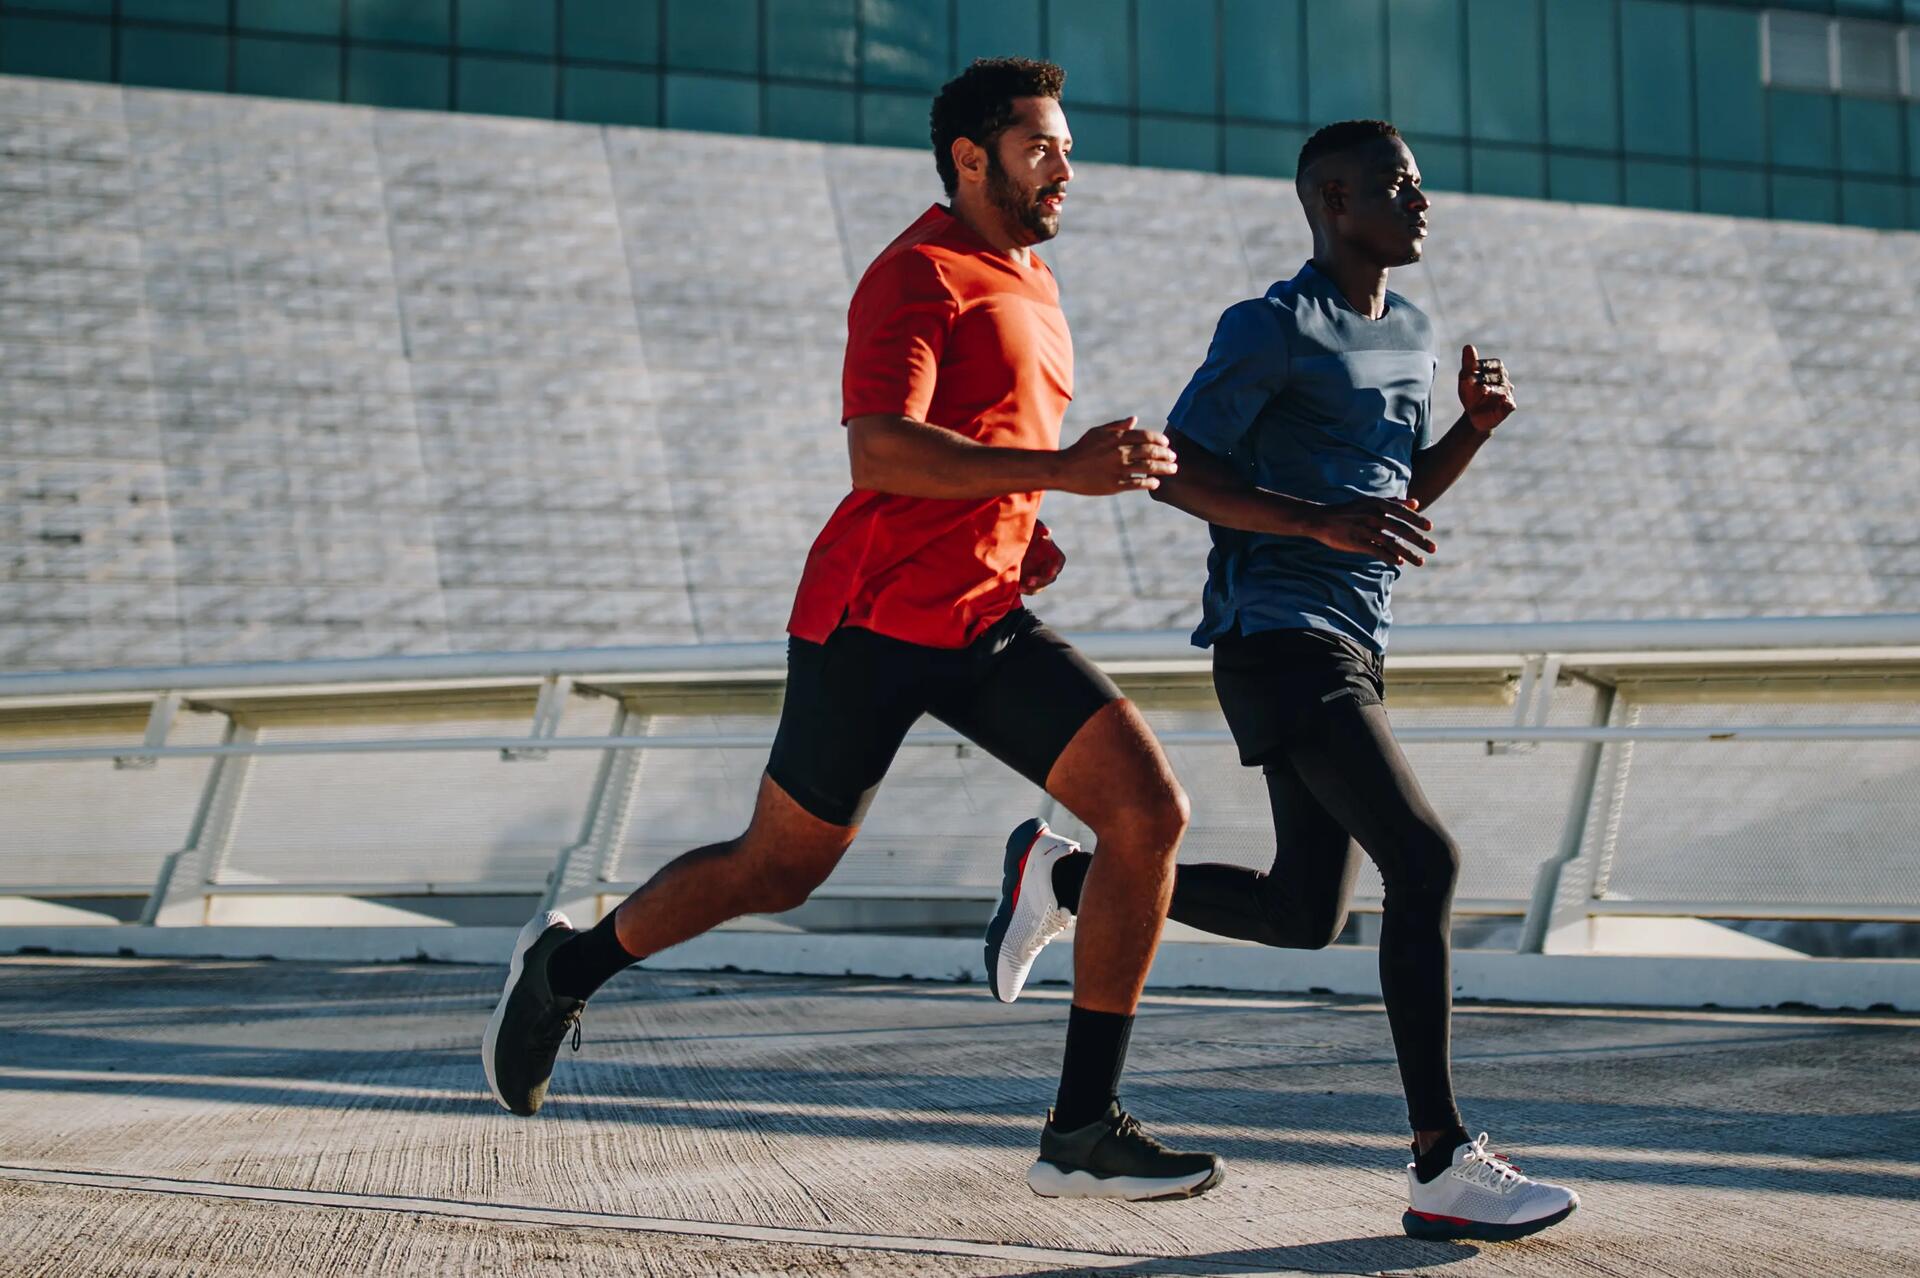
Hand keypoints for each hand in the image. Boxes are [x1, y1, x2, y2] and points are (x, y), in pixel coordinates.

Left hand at [1020, 521, 1064, 593]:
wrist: (1007, 541)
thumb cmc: (1024, 530)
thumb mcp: (1031, 528)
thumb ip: (1039, 529)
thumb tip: (1047, 531)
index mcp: (1052, 553)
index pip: (1059, 561)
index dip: (1055, 568)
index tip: (1051, 572)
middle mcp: (1047, 566)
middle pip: (1049, 578)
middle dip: (1040, 581)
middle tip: (1030, 581)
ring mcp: (1037, 576)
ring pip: (1038, 586)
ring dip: (1030, 588)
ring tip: (1020, 587)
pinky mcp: (1027, 582)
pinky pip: (1027, 589)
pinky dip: (1023, 589)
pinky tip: (1015, 588)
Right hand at [1052, 417, 1177, 494]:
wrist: (1064, 470)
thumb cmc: (1082, 449)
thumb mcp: (1097, 432)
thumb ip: (1117, 425)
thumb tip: (1135, 419)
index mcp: (1116, 438)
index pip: (1146, 436)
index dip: (1159, 439)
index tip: (1166, 443)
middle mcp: (1119, 452)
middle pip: (1151, 452)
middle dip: (1166, 454)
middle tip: (1174, 457)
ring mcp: (1118, 469)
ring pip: (1148, 468)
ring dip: (1164, 468)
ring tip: (1172, 469)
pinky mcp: (1115, 484)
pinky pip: (1138, 483)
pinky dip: (1150, 482)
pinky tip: (1156, 482)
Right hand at [1302, 496, 1435, 565]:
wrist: (1321, 519)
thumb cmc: (1348, 510)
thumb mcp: (1370, 502)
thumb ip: (1394, 502)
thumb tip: (1416, 503)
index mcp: (1377, 504)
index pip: (1402, 513)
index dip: (1417, 520)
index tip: (1430, 528)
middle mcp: (1373, 516)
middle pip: (1401, 529)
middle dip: (1419, 540)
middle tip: (1433, 548)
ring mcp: (1364, 529)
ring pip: (1391, 543)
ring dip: (1408, 553)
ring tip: (1421, 562)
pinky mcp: (1356, 542)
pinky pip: (1377, 551)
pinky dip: (1389, 557)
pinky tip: (1400, 563)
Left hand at [1458, 344, 1516, 433]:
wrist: (1473, 415)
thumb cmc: (1471, 393)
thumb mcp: (1466, 378)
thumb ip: (1468, 363)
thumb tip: (1468, 346)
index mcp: (1496, 369)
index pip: (1493, 364)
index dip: (1482, 366)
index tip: (1470, 369)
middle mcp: (1504, 380)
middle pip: (1497, 376)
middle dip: (1483, 378)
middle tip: (1470, 381)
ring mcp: (1508, 393)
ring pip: (1503, 389)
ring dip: (1492, 389)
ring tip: (1483, 390)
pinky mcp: (1509, 407)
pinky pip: (1509, 404)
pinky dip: (1505, 402)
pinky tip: (1501, 400)